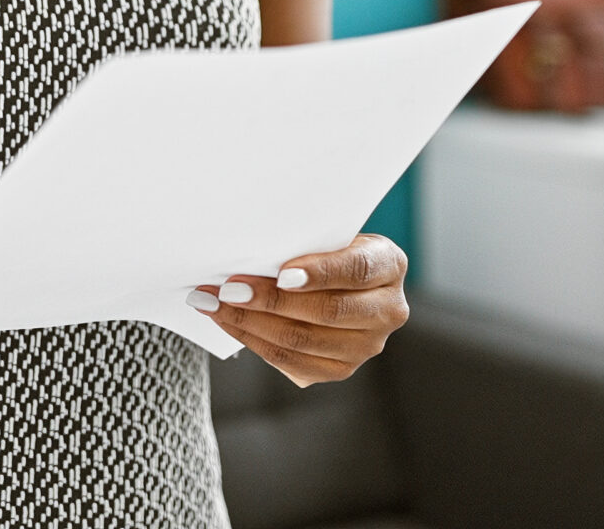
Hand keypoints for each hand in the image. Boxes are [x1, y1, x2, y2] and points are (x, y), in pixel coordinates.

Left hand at [187, 234, 409, 385]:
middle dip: (270, 300)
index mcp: (389, 266)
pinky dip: (252, 340)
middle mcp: (388, 311)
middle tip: (229, 288)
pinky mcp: (339, 369)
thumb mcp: (328, 234)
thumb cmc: (326, 248)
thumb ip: (305, 243)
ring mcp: (365, 347)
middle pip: (327, 311)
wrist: (336, 281)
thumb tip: (252, 250)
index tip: (282, 273)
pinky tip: (226, 321)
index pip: (356, 270)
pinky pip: (290, 361)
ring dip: (250, 322)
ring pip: (303, 340)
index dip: (319, 273)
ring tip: (214, 303)